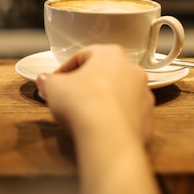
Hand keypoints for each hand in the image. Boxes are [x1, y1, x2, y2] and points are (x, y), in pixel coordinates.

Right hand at [36, 44, 153, 144]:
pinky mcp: (148, 118)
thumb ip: (48, 80)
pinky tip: (100, 128)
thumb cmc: (82, 104)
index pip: (83, 56)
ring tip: (85, 115)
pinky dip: (115, 119)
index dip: (65, 69)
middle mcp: (132, 70)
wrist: (109, 138)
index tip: (54, 82)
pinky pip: (127, 114)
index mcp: (110, 54)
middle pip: (105, 73)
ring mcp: (143, 95)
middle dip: (87, 84)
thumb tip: (45, 80)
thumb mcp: (53, 88)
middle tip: (69, 96)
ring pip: (119, 93)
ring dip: (103, 100)